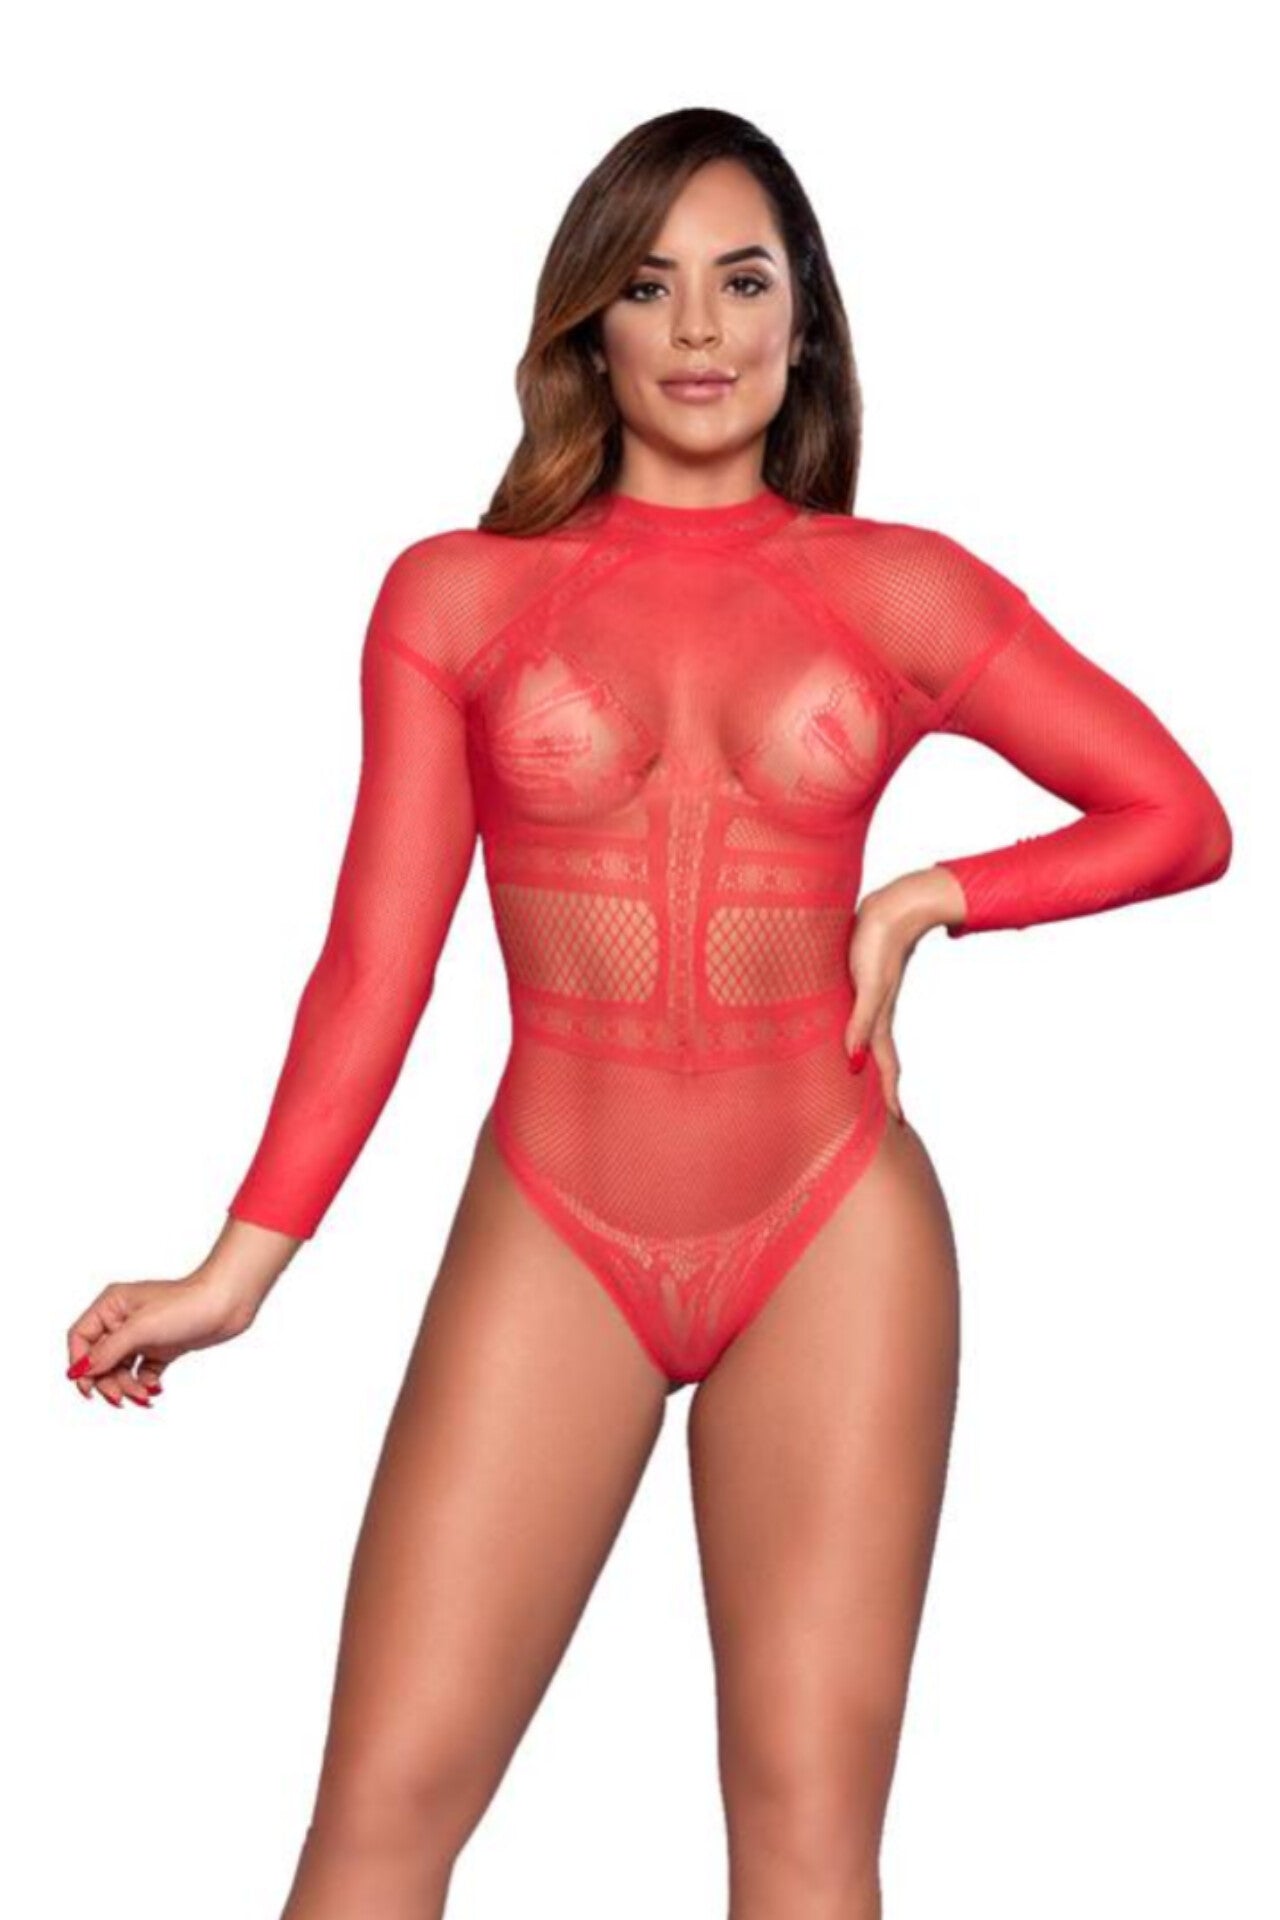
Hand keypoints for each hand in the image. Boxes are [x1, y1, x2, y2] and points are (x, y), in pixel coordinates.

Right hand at [64, 1265, 264, 1408]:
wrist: (228, 1303)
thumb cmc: (186, 1305)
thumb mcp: (141, 1329)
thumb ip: (107, 1352)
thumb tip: (77, 1372)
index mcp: (112, 1305)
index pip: (80, 1338)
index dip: (80, 1364)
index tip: (88, 1388)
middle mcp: (123, 1319)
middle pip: (99, 1359)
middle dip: (108, 1382)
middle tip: (121, 1399)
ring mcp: (143, 1334)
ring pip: (121, 1369)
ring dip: (128, 1387)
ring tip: (145, 1396)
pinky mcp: (162, 1347)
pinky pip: (142, 1372)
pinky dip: (144, 1384)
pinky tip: (155, 1390)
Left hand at [844, 873, 950, 1122]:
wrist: (899, 904)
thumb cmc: (880, 940)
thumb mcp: (868, 984)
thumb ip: (861, 1021)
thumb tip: (852, 1062)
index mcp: (878, 1017)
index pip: (885, 1065)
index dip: (889, 1096)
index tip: (898, 1126)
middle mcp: (876, 1011)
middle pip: (881, 1058)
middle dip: (883, 1087)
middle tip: (887, 1116)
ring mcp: (873, 995)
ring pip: (871, 1037)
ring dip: (871, 1061)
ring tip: (865, 1080)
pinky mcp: (866, 978)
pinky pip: (862, 1016)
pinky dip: (859, 1032)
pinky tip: (852, 1031)